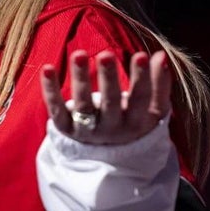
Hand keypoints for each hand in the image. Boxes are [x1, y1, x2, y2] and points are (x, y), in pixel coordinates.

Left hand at [40, 49, 171, 144]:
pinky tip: (48, 68)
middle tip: (105, 55)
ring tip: (78, 54)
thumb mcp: (151, 108)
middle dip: (108, 79)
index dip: (141, 79)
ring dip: (80, 79)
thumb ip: (158, 83)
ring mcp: (87, 130)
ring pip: (82, 105)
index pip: (140, 100)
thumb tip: (161, 55)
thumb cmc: (133, 120)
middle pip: (110, 103)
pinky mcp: (66, 128)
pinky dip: (50, 91)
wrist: (109, 156)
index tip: (141, 55)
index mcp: (136, 123)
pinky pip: (56, 109)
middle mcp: (112, 129)